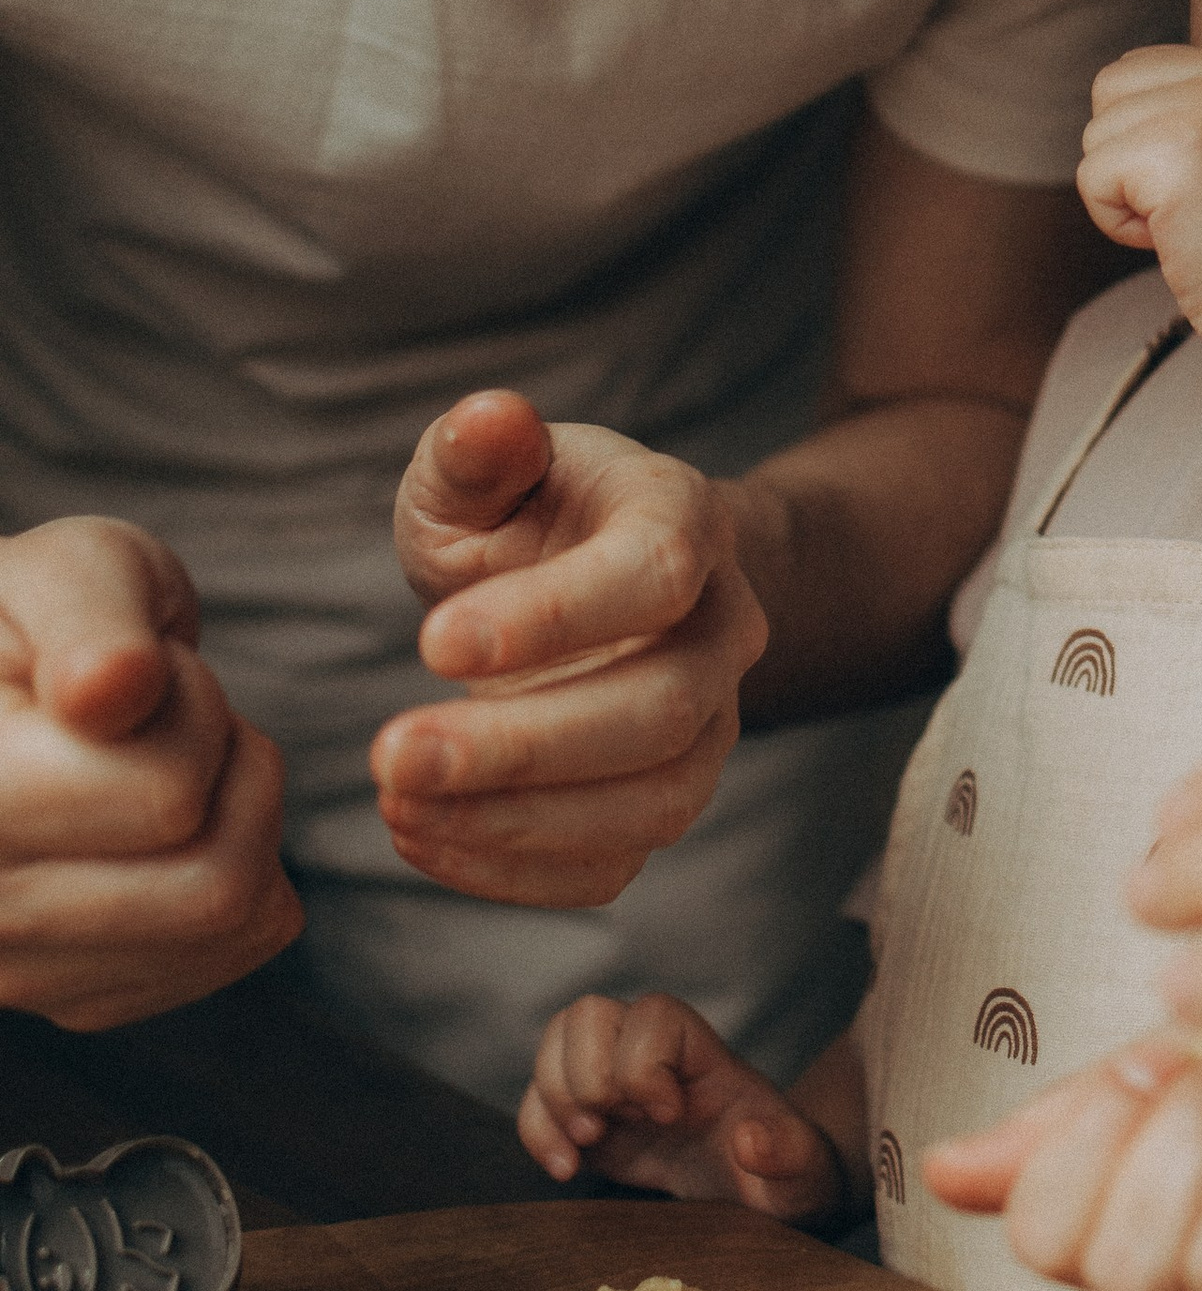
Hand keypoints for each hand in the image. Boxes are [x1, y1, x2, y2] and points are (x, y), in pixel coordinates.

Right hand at [0, 517, 299, 1028]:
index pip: (166, 796)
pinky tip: (169, 821)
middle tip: (168, 714)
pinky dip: (242, 868)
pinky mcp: (75, 1000)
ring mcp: (17, 976)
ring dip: (241, 816)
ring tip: (168, 759)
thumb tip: (109, 689)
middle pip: (214, 884)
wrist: (4, 691)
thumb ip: (89, 615)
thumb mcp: (68, 569)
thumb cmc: (39, 622)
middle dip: (231, 766)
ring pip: (232, 925)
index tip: (135, 668)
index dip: (191, 706)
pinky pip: (234, 949)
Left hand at [374, 393, 767, 907]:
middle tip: (391, 756)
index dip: (553, 618)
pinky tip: (422, 837)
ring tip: (397, 804)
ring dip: (519, 823)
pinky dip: (515, 872)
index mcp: (685, 520)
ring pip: (658, 802)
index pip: (654, 576)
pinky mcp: (664, 798)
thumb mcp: (483, 467)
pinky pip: (618, 864)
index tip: (430, 645)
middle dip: (523, 749)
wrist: (586, 576)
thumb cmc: (526, 511)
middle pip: (662, 711)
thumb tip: (490, 418)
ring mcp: (708, 726)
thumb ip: (477, 450)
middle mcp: (722, 629)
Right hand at [518, 988, 846, 1222]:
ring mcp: (616, 1084)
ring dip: (554, 1098)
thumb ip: (789, 1154)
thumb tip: (750, 1142)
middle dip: (585, 1076)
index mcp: (704, 1055)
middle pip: (588, 1015)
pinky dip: (537, 1130)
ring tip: (584, 1146)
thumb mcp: (802, 1174)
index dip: (644, 1062)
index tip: (668, 1117)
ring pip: (555, 1043)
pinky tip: (565, 1170)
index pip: (656, 1015)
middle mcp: (653, 1056)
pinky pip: (539, 1099)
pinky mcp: (590, 1119)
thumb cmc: (785, 1177)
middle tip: (605, 1129)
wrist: (763, 1196)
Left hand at [1078, 46, 1201, 347]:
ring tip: (1189, 225)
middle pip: (1112, 87)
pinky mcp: (1173, 151)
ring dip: (1125, 193)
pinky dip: (1117, 222)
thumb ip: (1199, 110)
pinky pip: (1093, 175)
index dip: (1148, 136)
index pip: (1143, 67)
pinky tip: (1174, 241)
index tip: (1200, 187)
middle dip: (1128, 154)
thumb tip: (1114, 96)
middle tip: (1188, 207)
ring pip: (1097, 133)